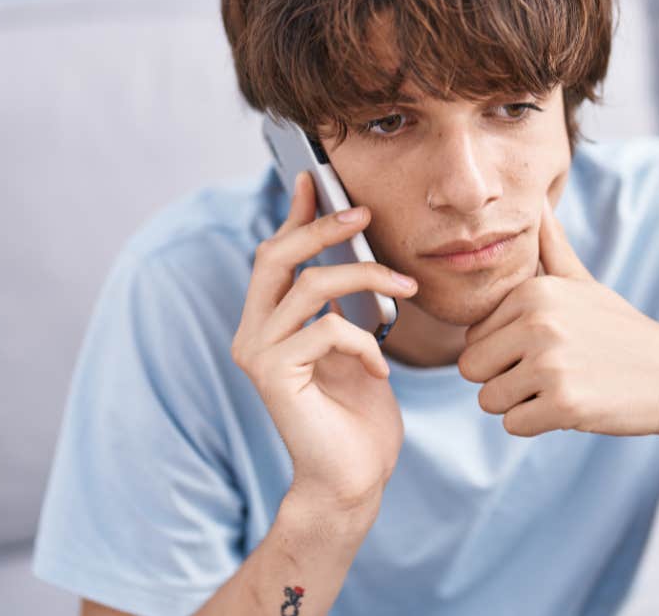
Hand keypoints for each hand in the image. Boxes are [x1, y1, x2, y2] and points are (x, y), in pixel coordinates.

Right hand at [231, 171, 418, 511]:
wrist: (354, 479)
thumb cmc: (358, 414)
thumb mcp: (354, 343)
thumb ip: (341, 303)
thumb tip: (350, 249)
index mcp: (267, 322)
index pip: (274, 254)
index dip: (294, 214)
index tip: (317, 179)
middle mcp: (252, 334)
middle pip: (276, 256)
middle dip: (322, 227)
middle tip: (365, 213)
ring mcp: (258, 355)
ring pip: (309, 286)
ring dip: (366, 278)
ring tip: (406, 289)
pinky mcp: (274, 378)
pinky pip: (326, 330)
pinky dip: (365, 342)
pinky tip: (381, 369)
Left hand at [458, 194, 658, 438]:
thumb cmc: (621, 332)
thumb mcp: (584, 284)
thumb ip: (551, 247)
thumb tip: (535, 202)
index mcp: (533, 291)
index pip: (472, 338)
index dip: (504, 353)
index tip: (548, 348)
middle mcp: (538, 321)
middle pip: (472, 370)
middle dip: (504, 380)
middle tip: (552, 373)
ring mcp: (551, 363)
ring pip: (489, 401)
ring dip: (522, 405)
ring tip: (564, 386)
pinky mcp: (565, 404)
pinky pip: (514, 426)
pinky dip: (540, 425)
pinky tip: (575, 406)